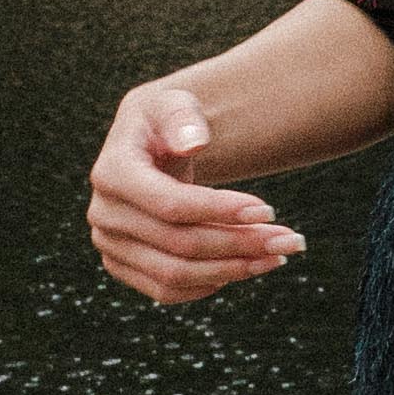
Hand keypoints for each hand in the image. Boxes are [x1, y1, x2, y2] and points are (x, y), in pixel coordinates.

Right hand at [88, 80, 307, 304]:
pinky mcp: (122, 265)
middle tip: (289, 240)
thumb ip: (183, 117)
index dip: (220, 211)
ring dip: (233, 269)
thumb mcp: (174, 103)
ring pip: (175, 274)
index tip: (269, 210)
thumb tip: (194, 141)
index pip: (171, 205)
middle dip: (240, 243)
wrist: (148, 147)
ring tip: (277, 255)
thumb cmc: (166, 121)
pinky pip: (166, 290)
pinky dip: (209, 284)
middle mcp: (104, 214)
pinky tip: (245, 266)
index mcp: (112, 172)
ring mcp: (110, 244)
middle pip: (179, 244)